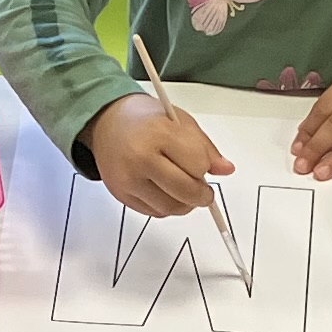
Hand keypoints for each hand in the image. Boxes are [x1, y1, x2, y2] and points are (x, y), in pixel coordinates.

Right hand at [85, 94, 234, 218]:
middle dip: (202, 195)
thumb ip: (204, 146)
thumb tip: (226, 169)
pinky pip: (154, 212)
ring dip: (185, 203)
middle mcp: (140, 158)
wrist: (106, 122)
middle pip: (185, 191)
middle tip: (204, 192)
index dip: (205, 167)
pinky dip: (166, 206)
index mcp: (158, 133)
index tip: (204, 165)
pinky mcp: (121, 195)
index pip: (197, 164)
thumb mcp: (180, 121)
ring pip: (171, 207)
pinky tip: (165, 191)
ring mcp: (128, 179)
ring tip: (184, 189)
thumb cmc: (144, 119)